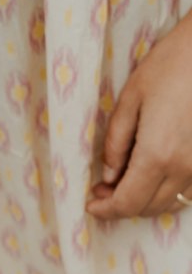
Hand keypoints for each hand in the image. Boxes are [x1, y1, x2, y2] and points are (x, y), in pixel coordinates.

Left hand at [87, 13, 191, 219]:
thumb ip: (116, 143)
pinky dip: (172, 192)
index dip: (105, 210)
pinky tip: (159, 175)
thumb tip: (108, 176)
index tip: (91, 204)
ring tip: (129, 181)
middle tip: (104, 189)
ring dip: (147, 201)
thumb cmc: (174, 63)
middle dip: (121, 205)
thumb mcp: (130, 99)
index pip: (126, 203)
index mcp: (157, 155)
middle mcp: (185, 167)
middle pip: (148, 208)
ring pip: (173, 203)